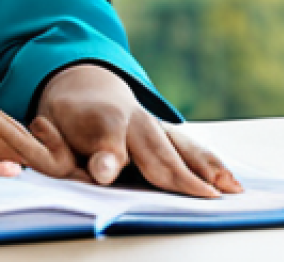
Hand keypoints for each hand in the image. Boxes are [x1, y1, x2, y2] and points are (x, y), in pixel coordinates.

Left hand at [30, 63, 243, 197]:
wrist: (81, 86)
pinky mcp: (165, 132)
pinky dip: (209, 164)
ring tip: (229, 190)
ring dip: (205, 169)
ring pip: (180, 148)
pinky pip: (189, 148)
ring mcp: (153, 124)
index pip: (106, 139)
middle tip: (206, 196)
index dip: (106, 157)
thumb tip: (101, 174)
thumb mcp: (53, 128)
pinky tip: (230, 183)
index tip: (104, 174)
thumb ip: (66, 150)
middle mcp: (133, 118)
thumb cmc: (66, 116)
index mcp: (101, 116)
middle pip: (156, 150)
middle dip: (178, 173)